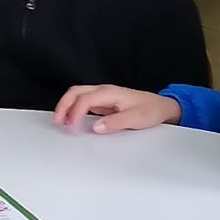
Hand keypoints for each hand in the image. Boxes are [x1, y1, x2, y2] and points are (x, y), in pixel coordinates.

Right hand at [53, 84, 181, 133]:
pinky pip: (83, 102)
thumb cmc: (151, 110)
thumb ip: (116, 123)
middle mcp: (104, 91)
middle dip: (63, 105)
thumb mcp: (136, 118)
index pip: (85, 99)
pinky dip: (73, 109)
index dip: (75, 113)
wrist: (161, 107)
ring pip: (77, 95)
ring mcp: (103, 95)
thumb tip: (96, 127)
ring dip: (66, 106)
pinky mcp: (103, 102)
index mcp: (110, 93)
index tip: (72, 128)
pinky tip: (71, 120)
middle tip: (58, 121)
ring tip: (61, 122)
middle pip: (75, 92)